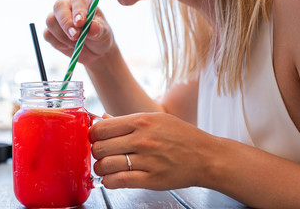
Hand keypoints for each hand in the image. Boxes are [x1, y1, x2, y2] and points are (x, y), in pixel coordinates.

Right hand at [44, 0, 115, 65]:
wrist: (94, 50)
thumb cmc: (100, 35)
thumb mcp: (104, 33)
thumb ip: (98, 29)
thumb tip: (93, 28)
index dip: (78, 9)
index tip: (81, 22)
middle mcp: (67, 3)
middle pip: (59, 6)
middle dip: (66, 23)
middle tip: (75, 36)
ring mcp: (56, 16)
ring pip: (51, 21)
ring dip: (63, 36)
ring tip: (77, 44)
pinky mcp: (50, 30)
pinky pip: (48, 35)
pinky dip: (58, 43)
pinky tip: (69, 47)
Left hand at [89, 112, 216, 189]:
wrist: (206, 156)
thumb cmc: (182, 136)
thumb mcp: (156, 119)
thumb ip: (127, 120)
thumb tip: (102, 119)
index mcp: (142, 121)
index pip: (101, 128)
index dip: (94, 134)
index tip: (96, 138)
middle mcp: (142, 139)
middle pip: (99, 147)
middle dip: (96, 152)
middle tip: (102, 153)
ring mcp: (146, 160)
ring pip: (105, 166)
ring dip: (101, 168)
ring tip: (106, 167)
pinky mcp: (151, 179)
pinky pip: (118, 181)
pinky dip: (109, 181)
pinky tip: (112, 178)